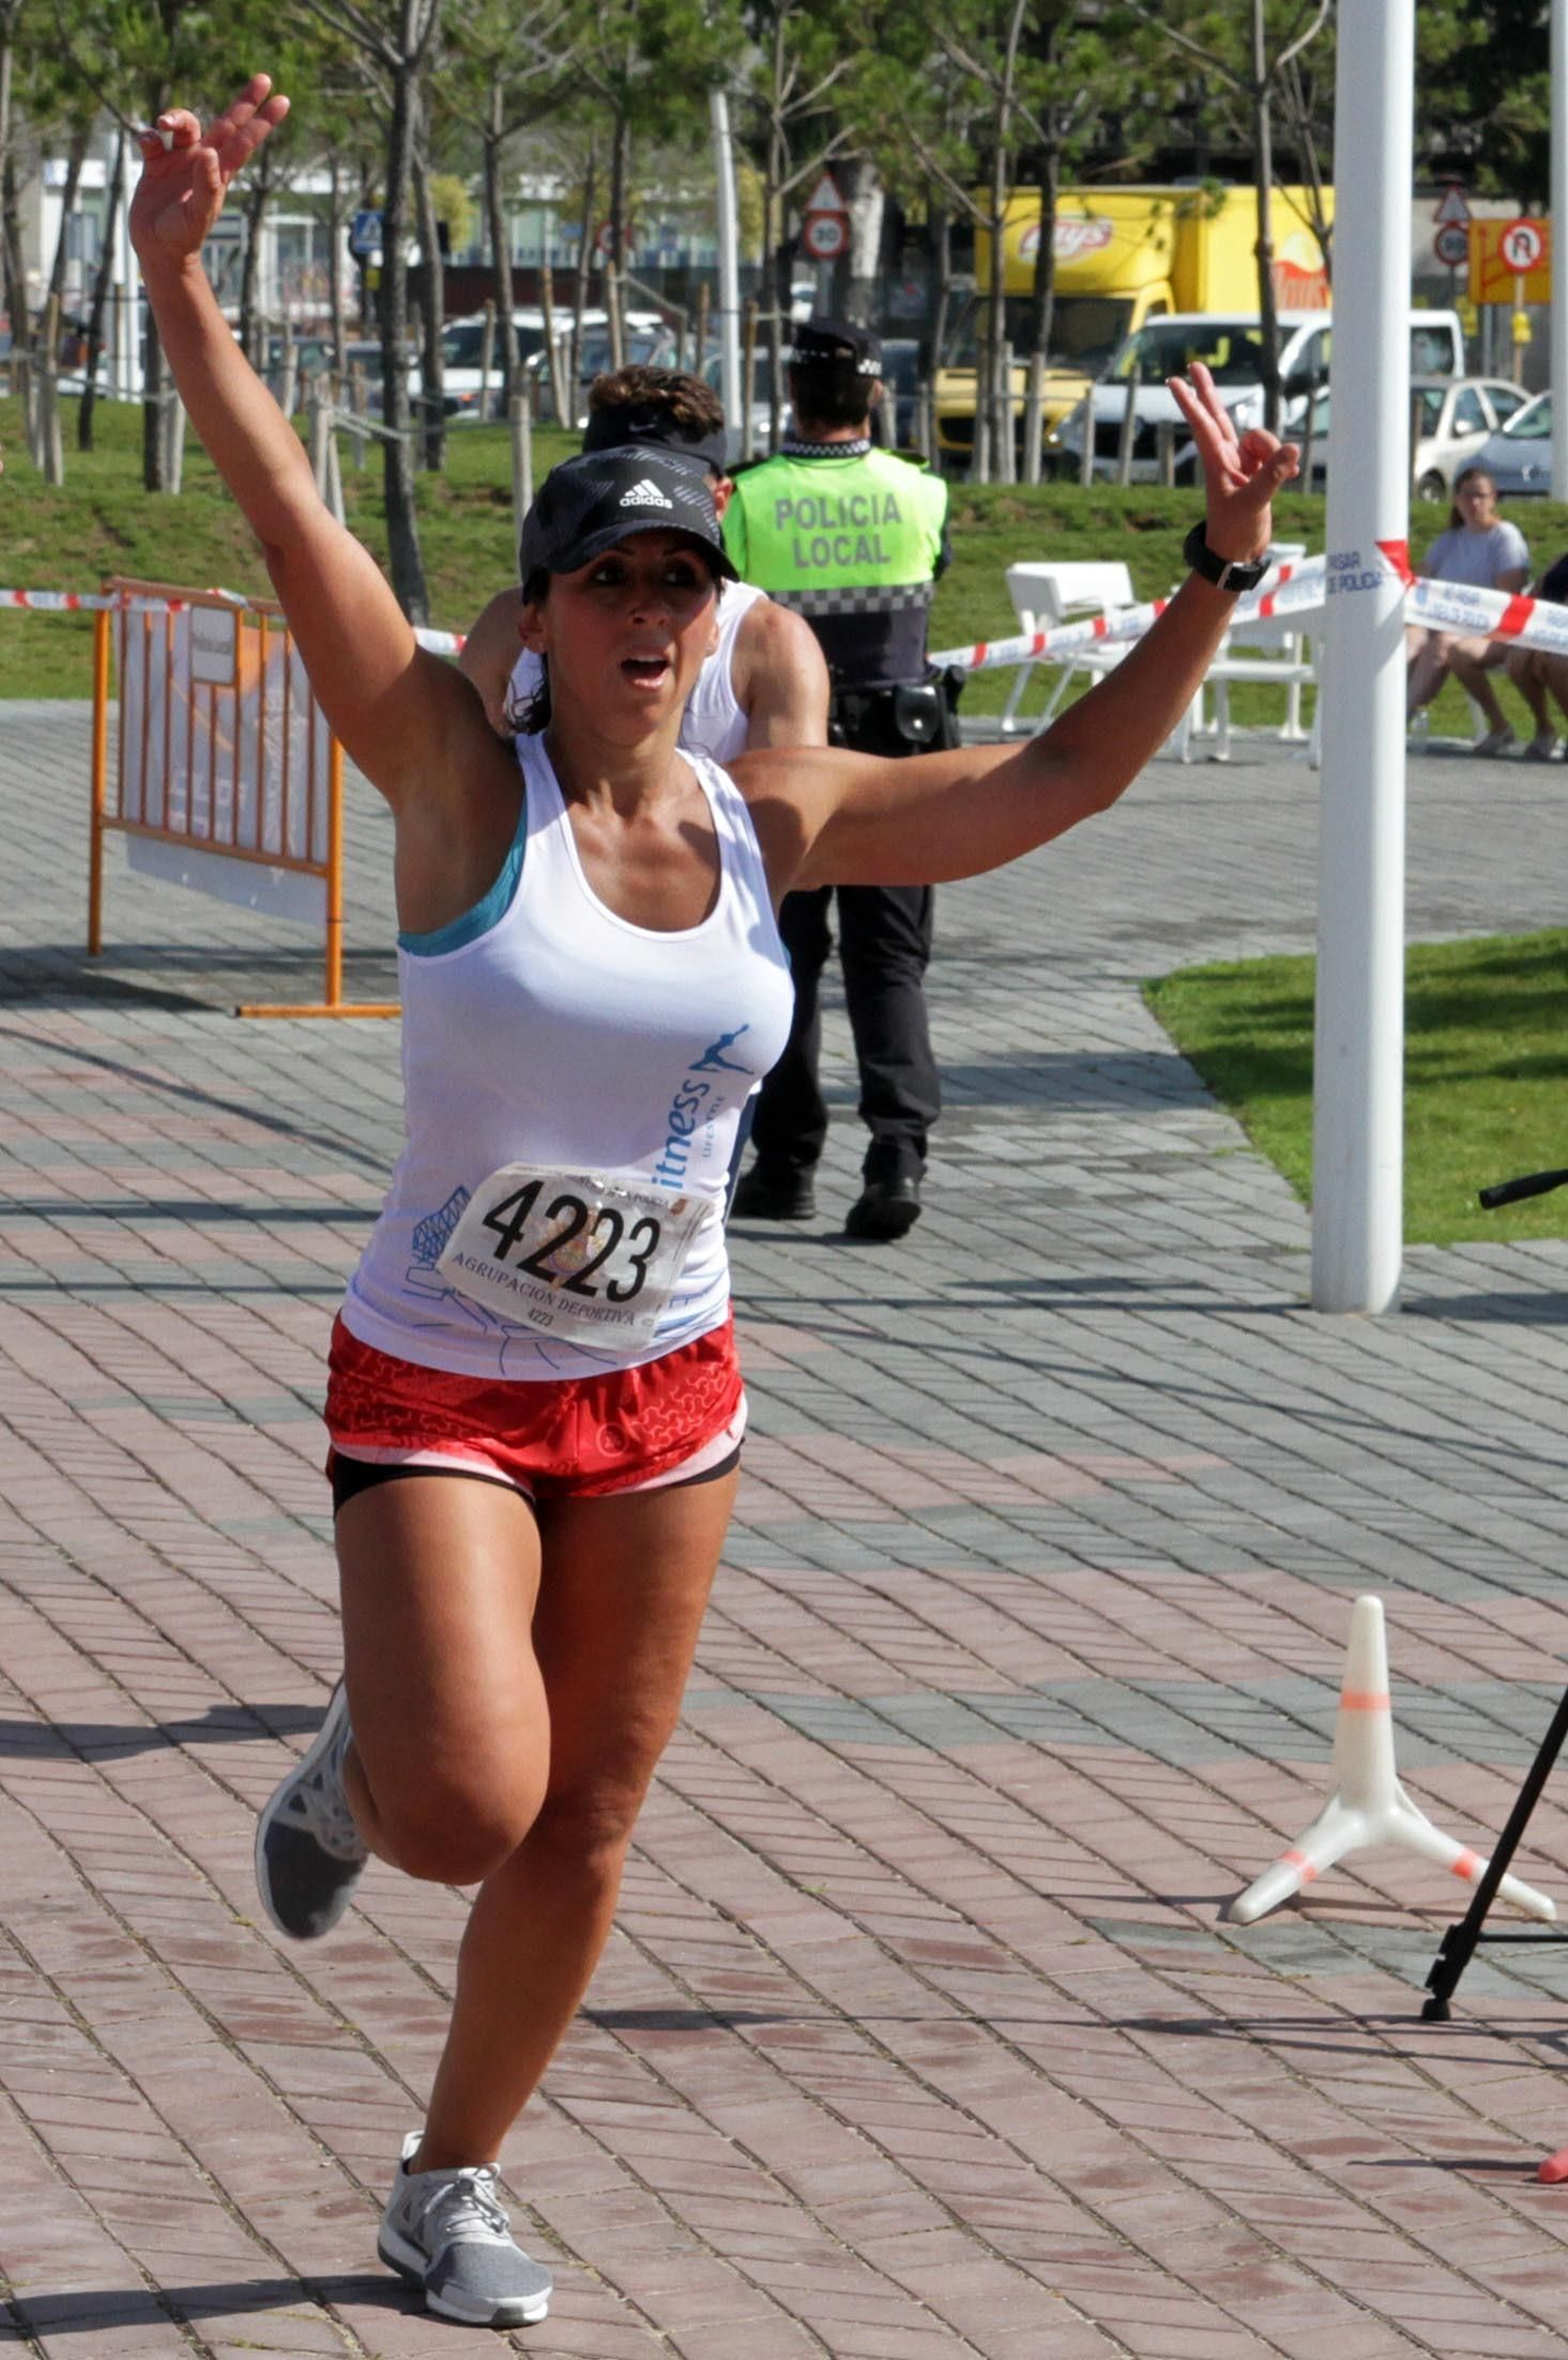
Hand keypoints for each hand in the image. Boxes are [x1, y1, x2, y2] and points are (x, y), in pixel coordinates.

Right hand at [129, 74, 289, 265]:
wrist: (159, 249)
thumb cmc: (182, 236)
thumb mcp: (197, 214)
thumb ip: (206, 185)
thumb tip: (210, 153)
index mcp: (219, 172)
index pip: (244, 140)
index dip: (261, 120)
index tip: (282, 99)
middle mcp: (203, 160)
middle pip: (227, 123)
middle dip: (245, 102)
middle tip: (264, 79)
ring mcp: (180, 160)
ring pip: (184, 124)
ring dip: (175, 115)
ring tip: (164, 124)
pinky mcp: (157, 163)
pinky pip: (153, 138)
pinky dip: (148, 135)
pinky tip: (146, 143)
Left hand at [1168, 361, 1298, 563]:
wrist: (1238, 553)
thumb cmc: (1235, 532)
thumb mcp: (1254, 504)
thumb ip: (1272, 475)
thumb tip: (1292, 449)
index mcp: (1217, 462)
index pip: (1203, 424)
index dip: (1191, 401)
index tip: (1175, 381)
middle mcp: (1227, 457)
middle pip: (1218, 415)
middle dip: (1207, 390)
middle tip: (1194, 365)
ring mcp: (1242, 463)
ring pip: (1263, 438)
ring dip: (1275, 452)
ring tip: (1283, 477)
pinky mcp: (1256, 471)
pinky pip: (1275, 453)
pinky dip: (1284, 462)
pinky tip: (1291, 476)